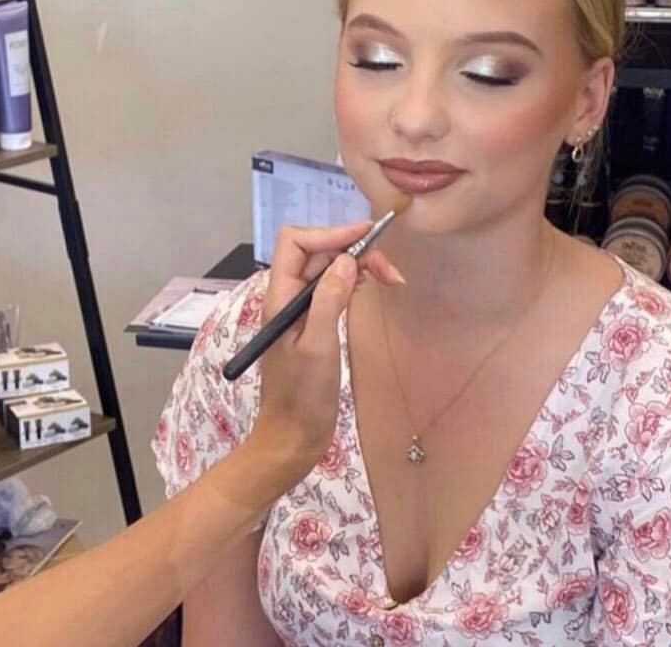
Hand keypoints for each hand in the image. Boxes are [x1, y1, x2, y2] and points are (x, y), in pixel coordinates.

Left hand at [246, 221, 403, 486]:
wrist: (293, 437)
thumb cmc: (302, 396)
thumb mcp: (318, 346)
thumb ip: (328, 300)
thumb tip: (345, 259)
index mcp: (279, 296)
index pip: (296, 242)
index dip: (330, 233)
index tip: (366, 237)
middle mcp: (287, 297)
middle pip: (317, 252)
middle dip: (352, 249)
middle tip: (390, 270)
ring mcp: (301, 310)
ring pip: (328, 270)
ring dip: (358, 266)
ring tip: (391, 278)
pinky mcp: (314, 324)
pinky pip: (332, 289)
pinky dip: (354, 283)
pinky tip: (372, 287)